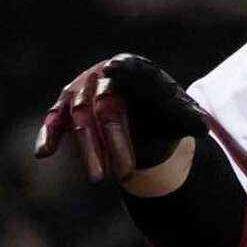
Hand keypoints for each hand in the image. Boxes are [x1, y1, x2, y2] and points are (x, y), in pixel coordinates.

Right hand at [34, 54, 206, 182]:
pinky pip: (56, 120)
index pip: (131, 68)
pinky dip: (49, 134)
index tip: (115, 67)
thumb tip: (202, 128)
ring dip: (89, 148)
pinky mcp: (67, 107)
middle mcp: (105, 74)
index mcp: (137, 70)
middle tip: (125, 174)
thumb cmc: (161, 113)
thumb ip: (188, 117)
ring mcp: (83, 88)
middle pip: (106, 104)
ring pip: (80, 115)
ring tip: (101, 179)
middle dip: (114, 139)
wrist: (139, 119)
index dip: (123, 68)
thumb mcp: (179, 114)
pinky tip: (44, 153)